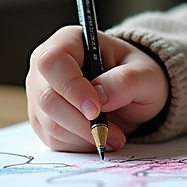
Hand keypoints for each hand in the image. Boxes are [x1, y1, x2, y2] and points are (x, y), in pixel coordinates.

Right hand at [25, 26, 168, 152]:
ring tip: (115, 136)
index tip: (96, 109)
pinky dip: (80, 145)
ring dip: (85, 136)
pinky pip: (54, 140)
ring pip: (49, 124)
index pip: (53, 61)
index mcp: (69, 41)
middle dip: (81, 122)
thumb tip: (101, 96)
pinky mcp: (43, 120)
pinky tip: (101, 138)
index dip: (71, 87)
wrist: (134, 94)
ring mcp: (41, 94)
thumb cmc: (137, 74)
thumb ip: (126, 81)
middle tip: (113, 132)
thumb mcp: (145, 74)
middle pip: (47, 98)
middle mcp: (47, 67)